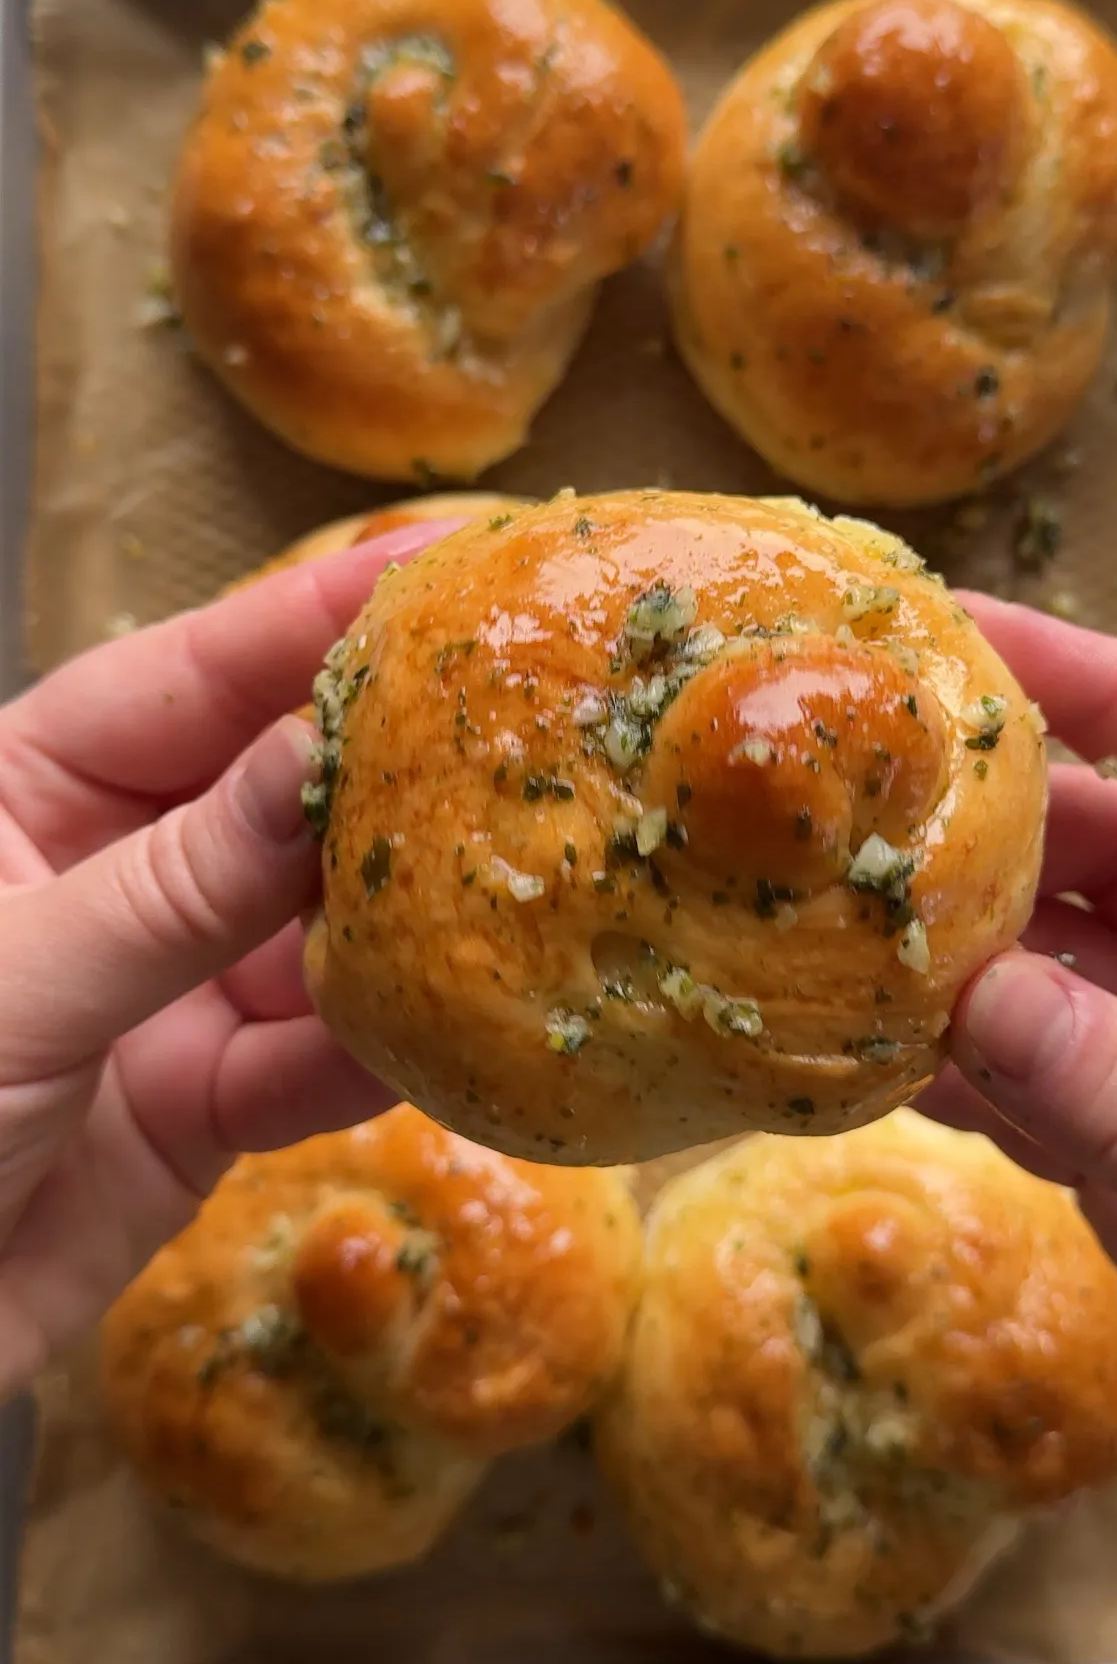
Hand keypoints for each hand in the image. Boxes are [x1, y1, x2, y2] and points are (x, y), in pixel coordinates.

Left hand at [0, 519, 454, 1398]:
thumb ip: (178, 884)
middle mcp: (105, 871)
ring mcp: (158, 987)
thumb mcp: (17, 978)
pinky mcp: (198, 1100)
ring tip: (512, 870)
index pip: (188, 678)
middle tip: (519, 711)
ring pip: (308, 931)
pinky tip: (449, 1030)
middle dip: (382, 764)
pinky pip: (309, 1062)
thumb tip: (318, 762)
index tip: (431, 563)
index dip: (309, 620)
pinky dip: (372, 1053)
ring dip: (397, 917)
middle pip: (269, 795)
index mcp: (21, 790)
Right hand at [925, 597, 1116, 1589]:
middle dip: (995, 839)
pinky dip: (966, 1080)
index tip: (962, 635)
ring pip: (1067, 980)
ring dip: (959, 965)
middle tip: (848, 810)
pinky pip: (1045, 1094)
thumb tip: (981, 998)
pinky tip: (878, 1063)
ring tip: (832, 930)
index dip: (1098, 689)